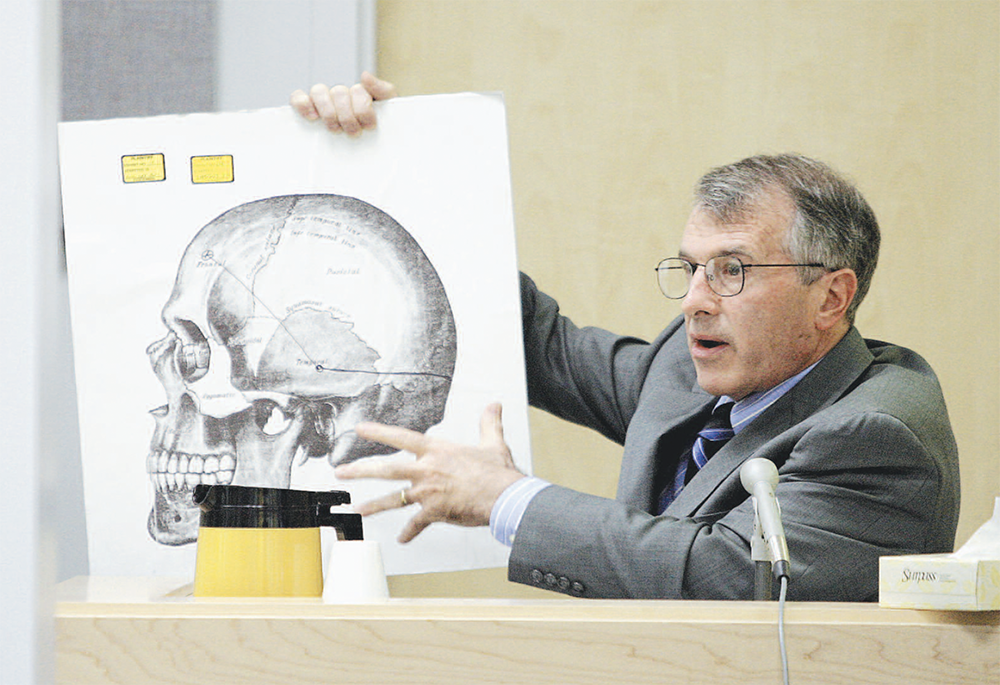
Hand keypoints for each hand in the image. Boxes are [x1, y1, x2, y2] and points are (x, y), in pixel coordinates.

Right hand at [289, 71, 396, 134]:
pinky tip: (312, 116)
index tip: (369, 126)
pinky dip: (302, 103)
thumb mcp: (387, 109)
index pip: (357, 91)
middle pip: (338, 93)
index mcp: (359, 93)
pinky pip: (298, 98)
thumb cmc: (377, 127)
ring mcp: (323, 101)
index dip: (363, 109)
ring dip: (328, 112)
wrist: (377, 146)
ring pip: (319, 92)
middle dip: (347, 115)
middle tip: (354, 132)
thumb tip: (364, 75)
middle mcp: (340, 94)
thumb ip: (382, 90)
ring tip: (335, 128)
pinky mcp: (308, 109)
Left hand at [334, 403, 524, 542]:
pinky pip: (416, 525)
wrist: (504, 497)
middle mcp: (426, 470)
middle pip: (386, 469)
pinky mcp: (433, 512)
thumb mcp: (493, 442)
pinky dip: (409, 533)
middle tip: (341, 472)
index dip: (379, 432)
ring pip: (393, 499)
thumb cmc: (498, 472)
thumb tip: (494, 405)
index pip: (401, 437)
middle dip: (360, 470)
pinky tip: (402, 539)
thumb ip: (489, 422)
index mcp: (437, 451)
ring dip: (373, 505)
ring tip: (357, 509)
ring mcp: (427, 493)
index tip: (360, 429)